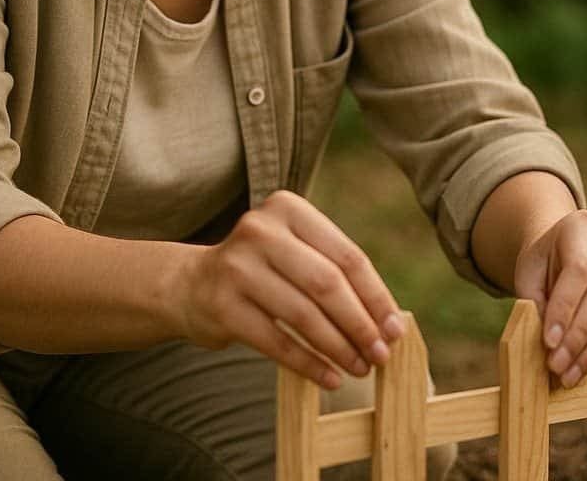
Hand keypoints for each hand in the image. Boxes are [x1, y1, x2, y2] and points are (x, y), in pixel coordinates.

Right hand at [174, 189, 403, 388]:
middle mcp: (260, 230)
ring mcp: (237, 266)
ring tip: (359, 368)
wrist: (191, 285)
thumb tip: (389, 322)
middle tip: (380, 354)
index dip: (375, 296)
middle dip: (360, 324)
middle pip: (327, 284)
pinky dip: (308, 363)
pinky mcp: (221, 305)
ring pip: (303, 314)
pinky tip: (328, 378)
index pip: (347, 256)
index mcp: (288, 209)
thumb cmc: (263, 271)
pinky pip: (276, 341)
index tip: (395, 328)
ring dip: (338, 347)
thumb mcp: (296, 253)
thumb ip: (337, 274)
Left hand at [512, 209, 586, 387]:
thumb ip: (534, 301)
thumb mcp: (528, 272)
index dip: (566, 308)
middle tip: (555, 365)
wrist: (562, 250)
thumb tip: (546, 343)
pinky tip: (580, 367)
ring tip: (567, 375)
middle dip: (579, 335)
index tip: (548, 341)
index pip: (580, 269)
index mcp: (583, 226)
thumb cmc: (542, 262)